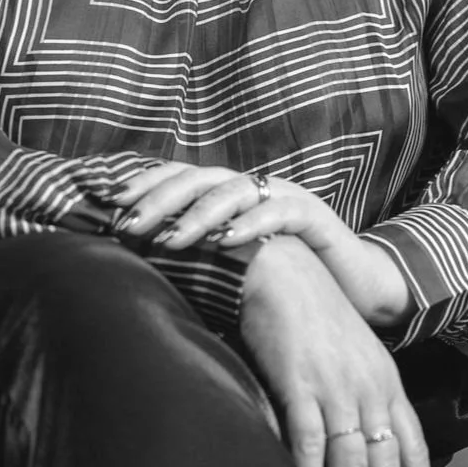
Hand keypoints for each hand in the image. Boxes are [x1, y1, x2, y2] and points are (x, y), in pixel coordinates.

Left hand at [106, 161, 412, 327]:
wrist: (357, 289)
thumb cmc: (289, 279)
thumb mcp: (236, 269)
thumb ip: (197, 261)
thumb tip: (137, 273)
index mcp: (229, 195)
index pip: (180, 178)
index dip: (144, 185)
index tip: (109, 204)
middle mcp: (253, 187)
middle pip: (198, 178)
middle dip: (159, 199)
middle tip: (128, 225)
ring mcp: (284, 196)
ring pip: (234, 190)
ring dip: (199, 213)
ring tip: (171, 238)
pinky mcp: (314, 215)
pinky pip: (280, 210)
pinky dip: (253, 222)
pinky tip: (229, 241)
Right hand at [239, 235, 431, 466]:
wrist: (277, 265)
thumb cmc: (309, 306)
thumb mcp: (352, 349)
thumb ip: (362, 391)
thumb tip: (361, 440)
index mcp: (387, 378)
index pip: (414, 448)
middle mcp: (370, 385)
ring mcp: (336, 384)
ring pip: (351, 464)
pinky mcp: (300, 381)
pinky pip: (309, 444)